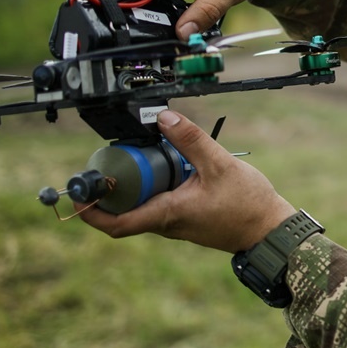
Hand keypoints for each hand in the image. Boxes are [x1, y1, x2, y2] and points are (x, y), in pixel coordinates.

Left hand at [76, 109, 294, 252]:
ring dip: (136, 185)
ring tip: (138, 158)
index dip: (90, 212)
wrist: (270, 230)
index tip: (76, 195)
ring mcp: (177, 223)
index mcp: (168, 214)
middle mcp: (167, 224)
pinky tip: (168, 166)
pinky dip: (155, 187)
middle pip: (125, 210)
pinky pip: (160, 204)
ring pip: (143, 206)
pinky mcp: (188, 219)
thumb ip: (190, 140)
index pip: (116, 223)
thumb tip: (164, 117)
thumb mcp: (219, 165)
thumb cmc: (248, 205)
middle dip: (113, 187)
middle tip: (109, 161)